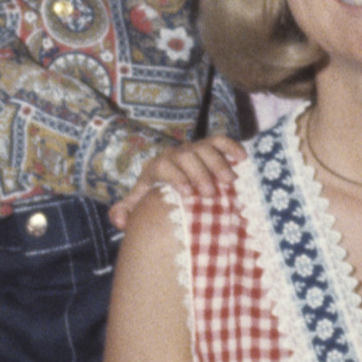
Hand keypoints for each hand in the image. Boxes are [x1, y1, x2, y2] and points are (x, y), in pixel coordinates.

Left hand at [113, 135, 245, 225]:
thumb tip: (118, 220)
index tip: (187, 194)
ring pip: (205, 147)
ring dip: (218, 163)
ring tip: (229, 182)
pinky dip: (232, 147)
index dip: (176, 177)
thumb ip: (125, 211)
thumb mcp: (139, 204)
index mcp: (157, 167)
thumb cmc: (155, 198)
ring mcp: (193, 149)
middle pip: (187, 156)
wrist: (168, 182)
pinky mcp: (209, 146)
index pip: (164, 166)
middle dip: (199, 173)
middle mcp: (175, 154)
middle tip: (210, 194)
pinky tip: (243, 159)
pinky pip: (220, 141)